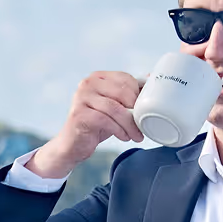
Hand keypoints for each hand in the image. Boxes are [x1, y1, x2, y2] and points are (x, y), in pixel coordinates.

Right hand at [30, 71, 144, 178]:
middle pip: (122, 92)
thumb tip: (150, 78)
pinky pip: (106, 120)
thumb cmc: (95, 124)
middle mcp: (87, 84)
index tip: (144, 110)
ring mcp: (81, 98)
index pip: (125, 79)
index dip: (138, 95)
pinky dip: (119, 130)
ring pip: (115, 108)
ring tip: (136, 135)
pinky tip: (123, 137)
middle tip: (143, 125)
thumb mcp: (114, 107)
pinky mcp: (79, 114)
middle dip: (137, 110)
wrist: (72, 144)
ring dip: (130, 124)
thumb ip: (127, 94)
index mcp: (97, 77)